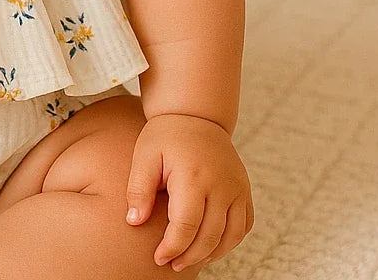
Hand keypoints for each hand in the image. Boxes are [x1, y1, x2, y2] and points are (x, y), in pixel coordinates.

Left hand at [125, 113, 253, 271]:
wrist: (195, 114)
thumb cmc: (166, 135)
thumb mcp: (144, 155)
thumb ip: (138, 188)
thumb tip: (133, 221)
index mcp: (194, 176)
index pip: (186, 226)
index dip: (172, 247)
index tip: (159, 258)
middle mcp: (221, 184)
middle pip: (209, 236)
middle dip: (189, 256)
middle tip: (171, 264)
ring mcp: (237, 187)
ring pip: (231, 237)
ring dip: (211, 254)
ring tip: (189, 259)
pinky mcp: (244, 189)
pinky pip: (243, 226)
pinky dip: (229, 241)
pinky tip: (210, 245)